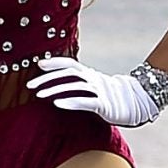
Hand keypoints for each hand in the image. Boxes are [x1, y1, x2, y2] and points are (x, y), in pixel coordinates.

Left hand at [29, 56, 167, 126]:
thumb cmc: (111, 97)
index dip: (54, 63)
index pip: (69, 64)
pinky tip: (57, 104)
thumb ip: (80, 83)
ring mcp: (98, 91)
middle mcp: (93, 79)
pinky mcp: (103, 105)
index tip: (38, 65)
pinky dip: (70, 102)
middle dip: (47, 79)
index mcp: (90, 74)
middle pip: (67, 74)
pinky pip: (85, 102)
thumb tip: (61, 82)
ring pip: (73, 87)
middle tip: (30, 86)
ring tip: (39, 95)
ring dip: (55, 90)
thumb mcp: (94, 86)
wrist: (138, 103)